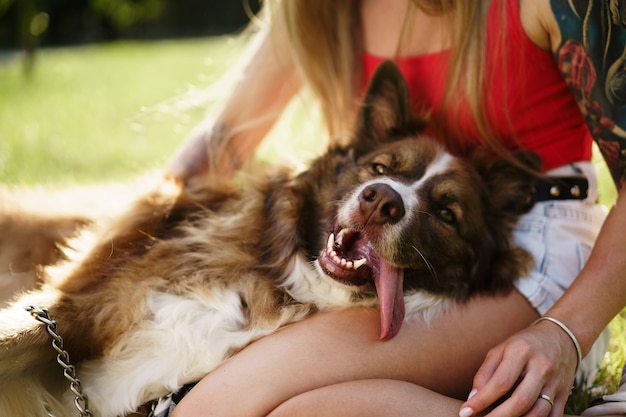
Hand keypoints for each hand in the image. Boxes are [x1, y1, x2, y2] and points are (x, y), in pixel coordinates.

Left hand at [459, 320, 577, 416]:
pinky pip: (553, 416)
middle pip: (520, 400)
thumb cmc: (524, 344)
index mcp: (521, 352)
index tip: (465, 412)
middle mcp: (541, 367)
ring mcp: (556, 382)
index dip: (482, 400)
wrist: (561, 336)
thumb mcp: (501, 349)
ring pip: (538, 412)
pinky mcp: (565, 394)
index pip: (500, 382)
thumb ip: (486, 372)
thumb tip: (472, 398)